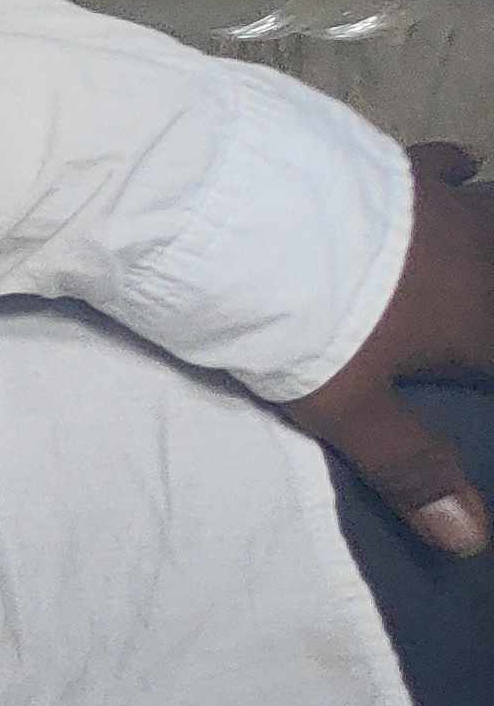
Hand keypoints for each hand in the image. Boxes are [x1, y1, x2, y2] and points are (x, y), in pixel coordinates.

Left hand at [284, 146, 493, 555]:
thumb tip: (471, 540)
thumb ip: (409, 467)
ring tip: (484, 271)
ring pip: (493, 220)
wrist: (237, 208)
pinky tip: (466, 165)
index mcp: (482, 320)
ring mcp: (440, 204)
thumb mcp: (348, 407)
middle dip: (489, 320)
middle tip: (475, 337)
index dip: (489, 384)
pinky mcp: (391, 166)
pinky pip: (443, 168)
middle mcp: (480, 255)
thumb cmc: (298, 319)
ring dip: (492, 243)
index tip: (482, 390)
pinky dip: (458, 173)